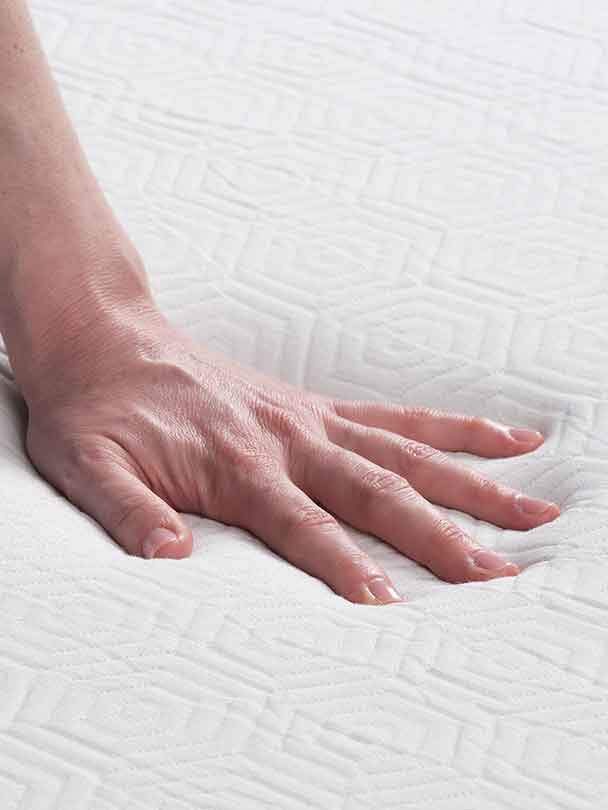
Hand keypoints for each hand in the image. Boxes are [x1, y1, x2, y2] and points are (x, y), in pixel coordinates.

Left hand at [23, 304, 559, 605]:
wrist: (106, 342)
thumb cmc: (98, 410)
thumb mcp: (87, 466)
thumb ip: (128, 513)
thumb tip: (170, 558)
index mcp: (237, 464)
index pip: (304, 526)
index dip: (346, 567)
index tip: (391, 605)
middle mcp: (289, 440)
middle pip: (380, 492)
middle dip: (441, 537)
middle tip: (499, 574)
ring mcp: (311, 420)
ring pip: (408, 453)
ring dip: (472, 484)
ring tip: (533, 509)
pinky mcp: (317, 407)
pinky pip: (397, 417)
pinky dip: (453, 428)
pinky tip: (502, 437)